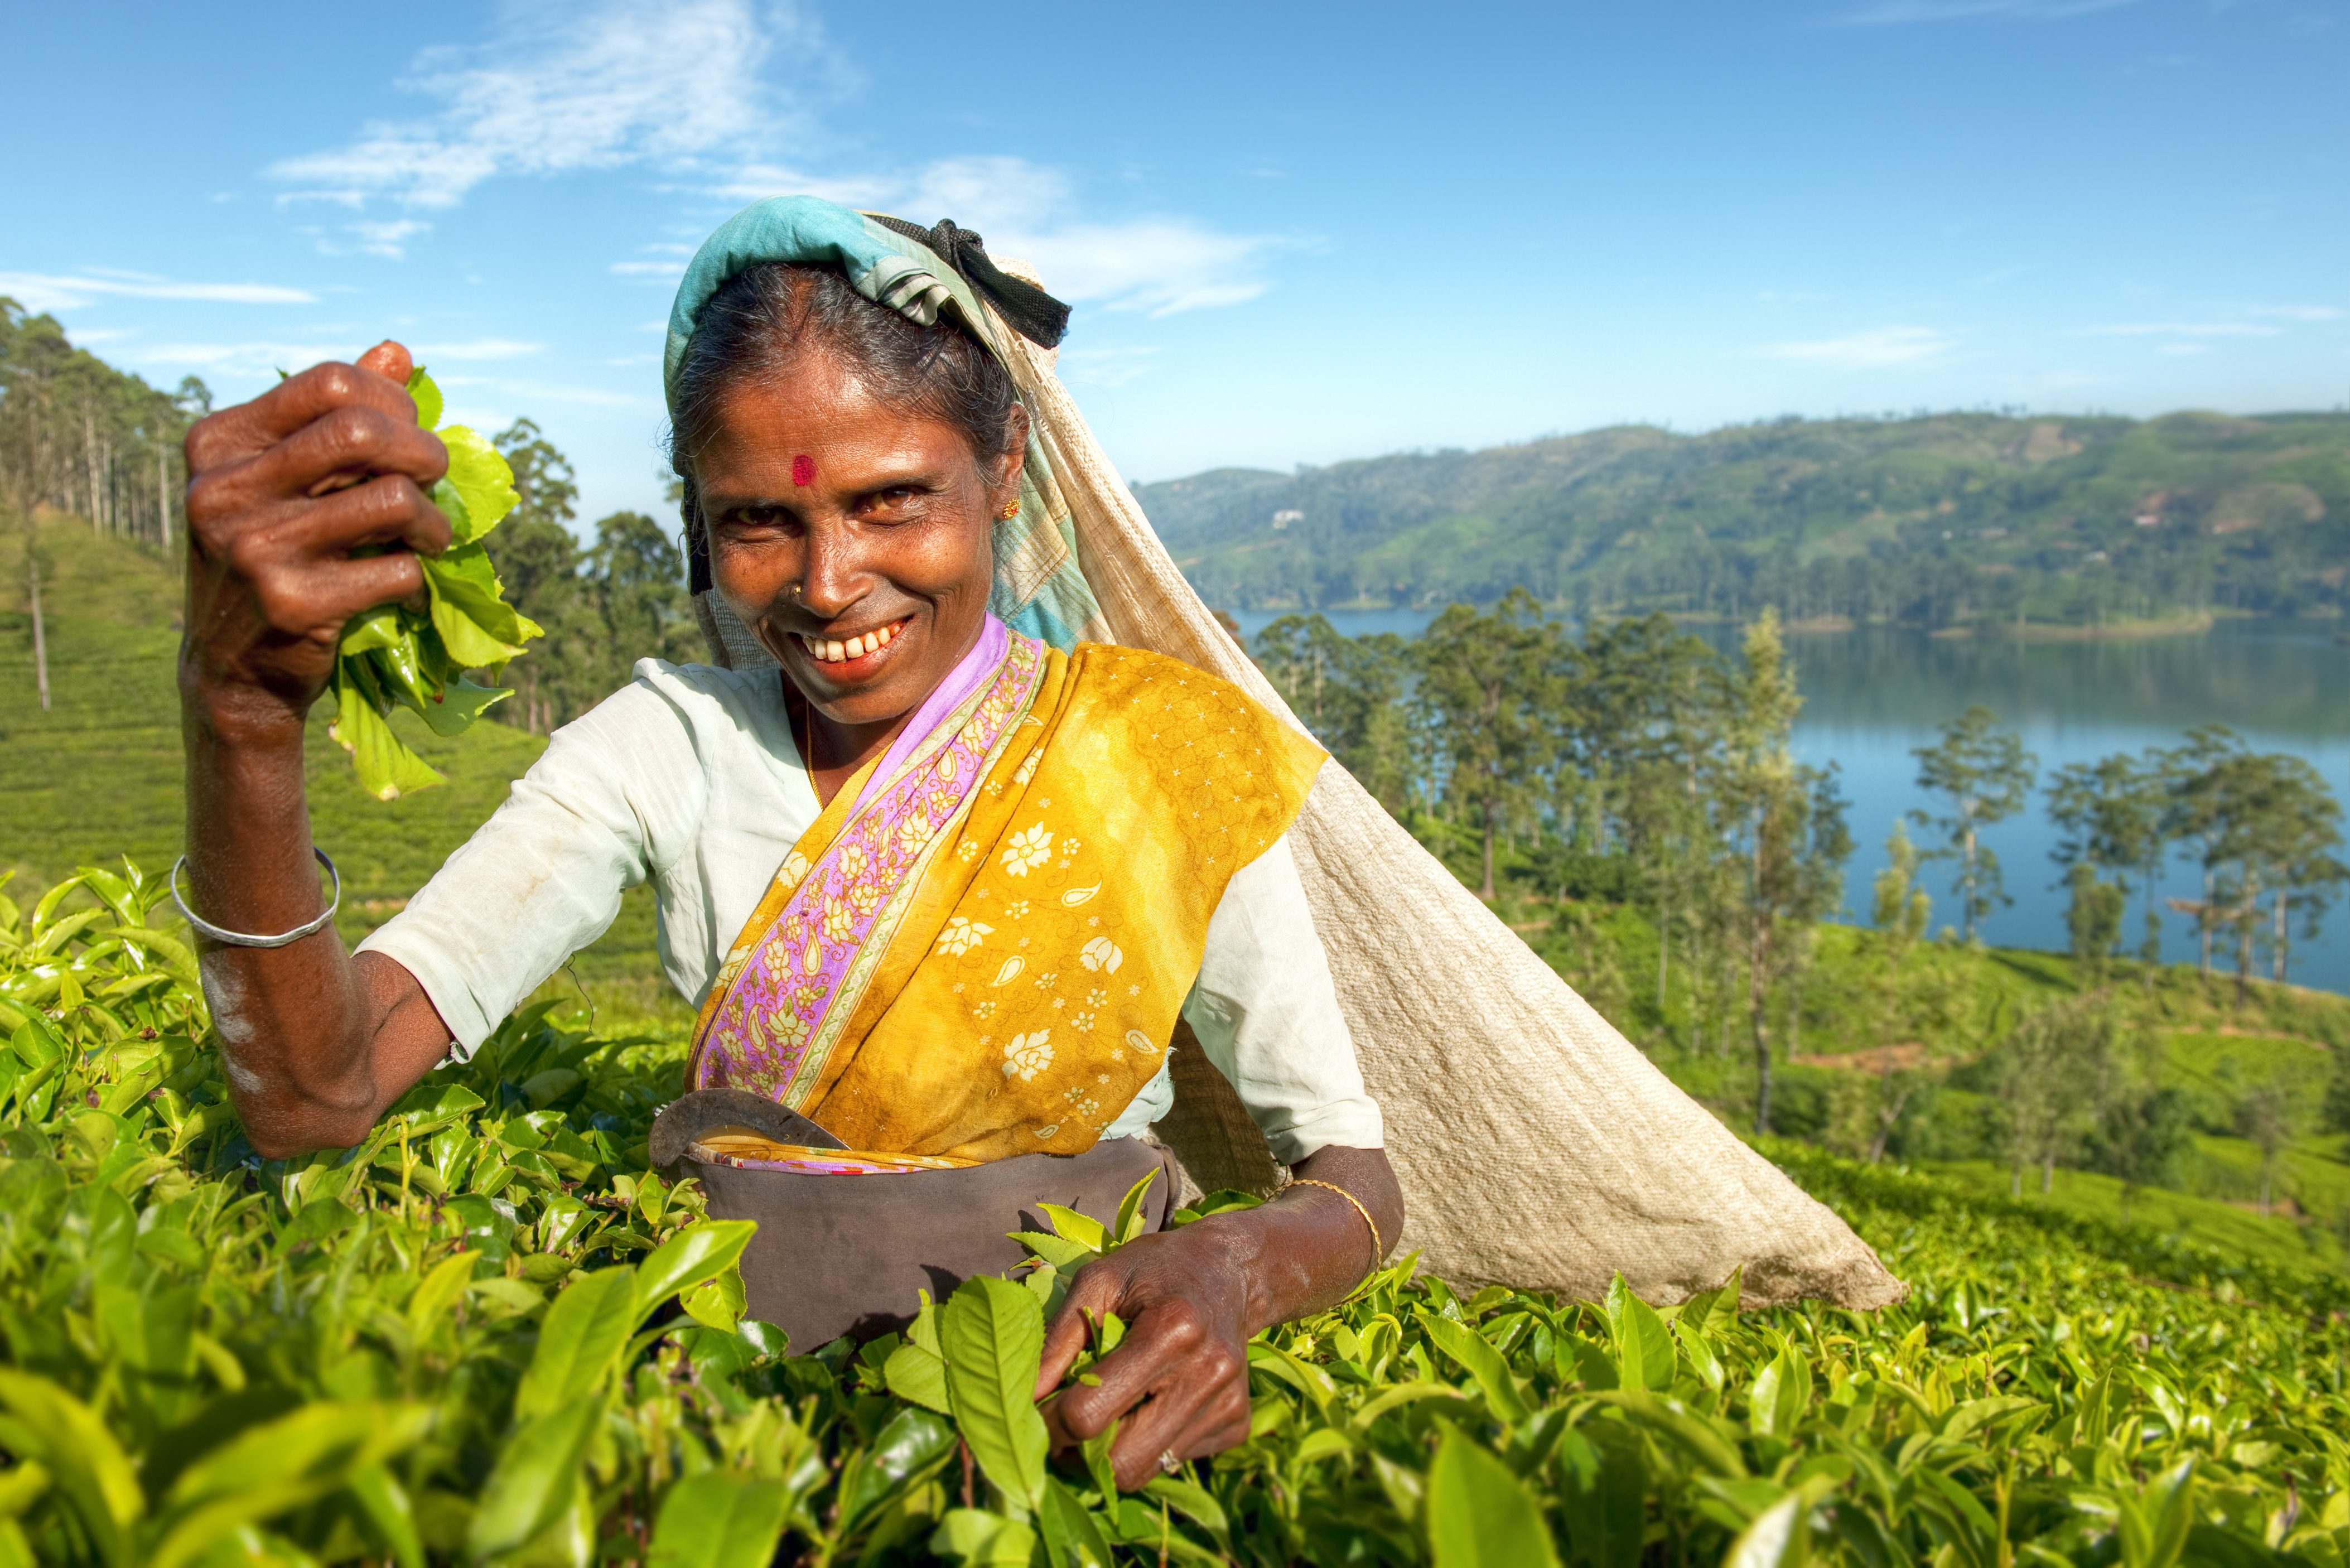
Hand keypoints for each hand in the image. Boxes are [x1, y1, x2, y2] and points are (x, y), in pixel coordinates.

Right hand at [181, 340, 450, 733]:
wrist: (232, 670)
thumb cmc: (271, 557)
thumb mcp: (282, 482)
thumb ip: (332, 417)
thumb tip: (397, 351)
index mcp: (217, 444)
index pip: (328, 382)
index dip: (391, 399)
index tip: (410, 430)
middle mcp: (223, 489)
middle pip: (362, 431)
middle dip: (424, 452)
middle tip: (436, 479)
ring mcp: (254, 548)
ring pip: (391, 499)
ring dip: (433, 522)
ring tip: (431, 539)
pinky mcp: (292, 604)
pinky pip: (398, 569)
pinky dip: (420, 578)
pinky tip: (409, 587)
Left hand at [1035, 1224, 1254, 1490]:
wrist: (1230, 1270)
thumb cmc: (1154, 1269)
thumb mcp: (1098, 1281)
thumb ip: (1058, 1339)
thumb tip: (1024, 1398)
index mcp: (1171, 1330)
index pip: (1090, 1413)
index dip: (1049, 1424)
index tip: (1034, 1414)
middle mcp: (1207, 1373)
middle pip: (1122, 1462)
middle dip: (1079, 1456)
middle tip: (1062, 1432)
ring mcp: (1227, 1404)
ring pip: (1146, 1471)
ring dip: (1110, 1456)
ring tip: (1101, 1416)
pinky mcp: (1238, 1424)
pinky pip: (1175, 1461)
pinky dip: (1148, 1445)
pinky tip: (1149, 1405)